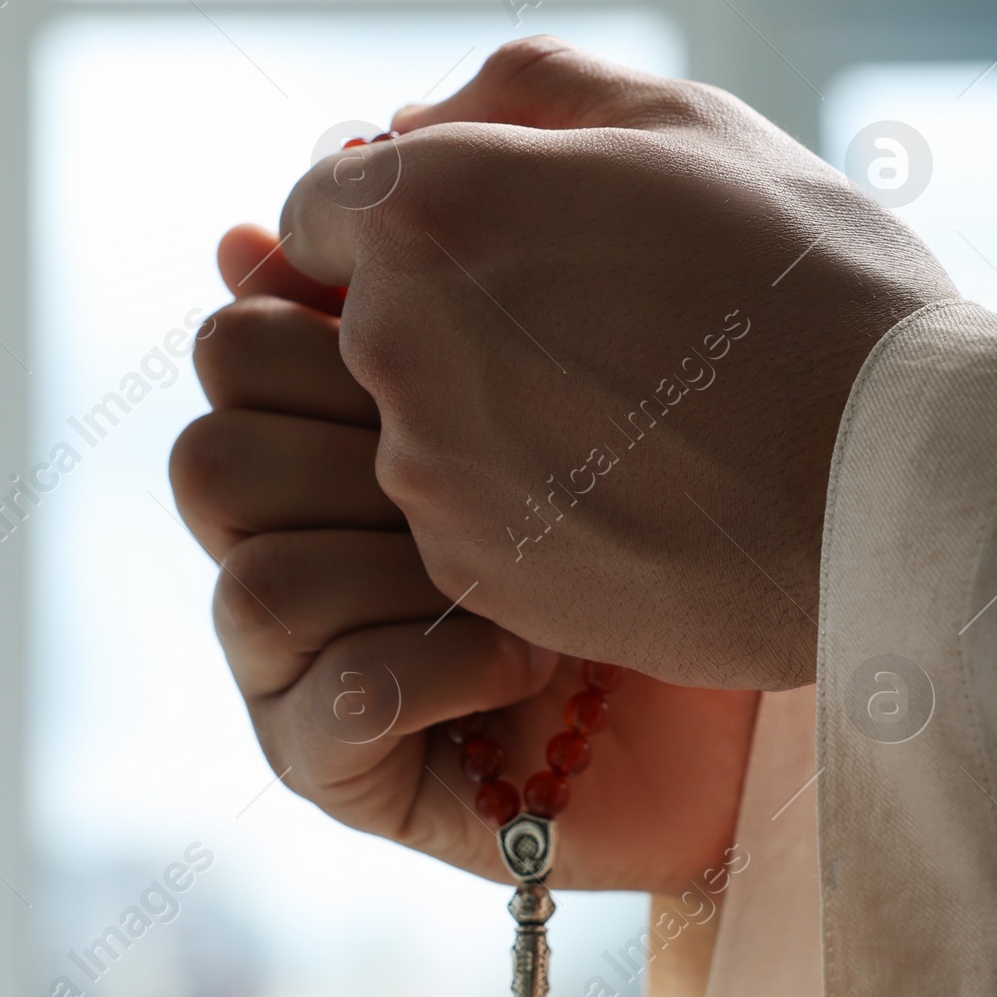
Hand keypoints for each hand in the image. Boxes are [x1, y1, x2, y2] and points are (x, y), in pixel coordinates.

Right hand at [169, 227, 758, 888]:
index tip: (476, 347)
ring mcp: (297, 656)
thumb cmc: (690, 476)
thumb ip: (431, 256)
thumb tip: (246, 233)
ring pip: (259, 582)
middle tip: (501, 474)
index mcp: (323, 415)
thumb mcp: (570, 324)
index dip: (337, 337)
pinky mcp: (334, 763)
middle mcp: (291, 530)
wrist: (784, 649)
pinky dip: (444, 667)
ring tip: (535, 580)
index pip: (234, 343)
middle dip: (364, 464)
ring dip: (410, 577)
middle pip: (212, 461)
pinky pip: (334, 694)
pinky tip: (535, 657)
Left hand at [278, 38, 953, 687]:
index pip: (317, 210)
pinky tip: (638, 490)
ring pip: (417, 426)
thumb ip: (521, 91)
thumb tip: (411, 123)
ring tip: (640, 413)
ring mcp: (426, 469)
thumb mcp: (685, 120)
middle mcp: (395, 339)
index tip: (484, 240)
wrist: (896, 483)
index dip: (398, 217)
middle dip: (453, 313)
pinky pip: (463, 520)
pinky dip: (525, 504)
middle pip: (367, 319)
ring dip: (492, 413)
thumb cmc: (807, 281)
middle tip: (599, 325)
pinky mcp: (472, 570)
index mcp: (431, 207)